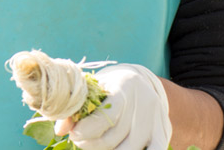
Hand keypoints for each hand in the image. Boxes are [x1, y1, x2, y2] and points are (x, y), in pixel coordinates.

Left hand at [56, 64, 170, 149]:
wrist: (141, 81)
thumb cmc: (110, 85)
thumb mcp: (94, 87)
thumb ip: (77, 106)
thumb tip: (60, 130)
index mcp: (123, 87)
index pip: (104, 117)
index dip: (85, 130)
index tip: (73, 133)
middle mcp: (142, 104)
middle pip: (113, 138)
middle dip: (90, 144)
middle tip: (78, 140)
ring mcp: (155, 121)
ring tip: (93, 145)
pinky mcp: (163, 133)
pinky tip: (115, 149)